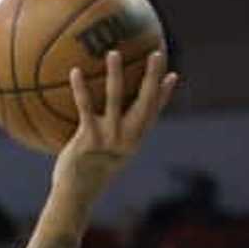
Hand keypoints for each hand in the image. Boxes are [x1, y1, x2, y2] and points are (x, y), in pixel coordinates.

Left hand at [53, 50, 177, 206]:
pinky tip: (75, 71)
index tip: (173, 74)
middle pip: (144, 101)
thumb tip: (111, 119)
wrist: (75, 194)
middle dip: (152, 76)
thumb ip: (114, 136)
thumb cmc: (89, 173)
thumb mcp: (108, 156)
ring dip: (116, 73)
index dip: (164, 94)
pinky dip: (80, 88)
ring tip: (113, 53)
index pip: (154, 114)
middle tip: (156, 53)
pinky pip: (85, 107)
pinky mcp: (88, 138)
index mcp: (134, 141)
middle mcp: (126, 137)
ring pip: (115, 98)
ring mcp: (108, 137)